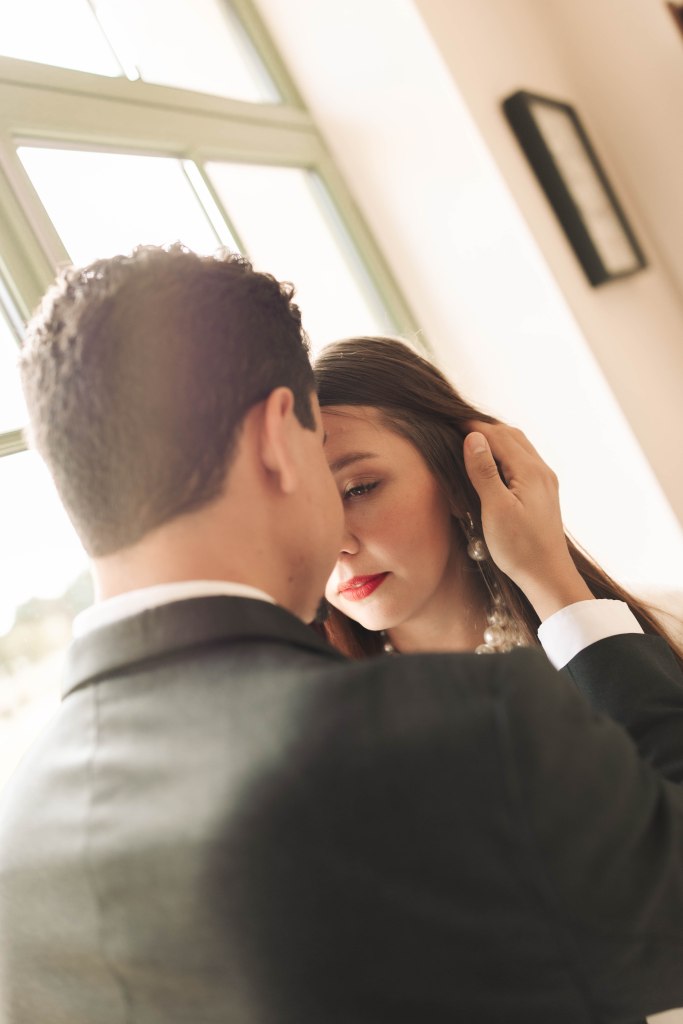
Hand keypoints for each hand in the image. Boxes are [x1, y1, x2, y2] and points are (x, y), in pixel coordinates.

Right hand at [462, 421, 592, 620]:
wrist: (548, 575)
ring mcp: (545, 481)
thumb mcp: (495, 509)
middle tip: (457, 427)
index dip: (472, 427)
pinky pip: (524, 460)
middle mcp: (541, 471)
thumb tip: (473, 437)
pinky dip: (506, 452)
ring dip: (497, 438)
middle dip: (485, 428)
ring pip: (520, 446)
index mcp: (529, 471)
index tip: (448, 422)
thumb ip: (484, 471)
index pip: (497, 436)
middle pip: (511, 435)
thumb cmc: (519, 547)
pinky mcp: (544, 493)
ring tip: (473, 440)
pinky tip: (495, 462)